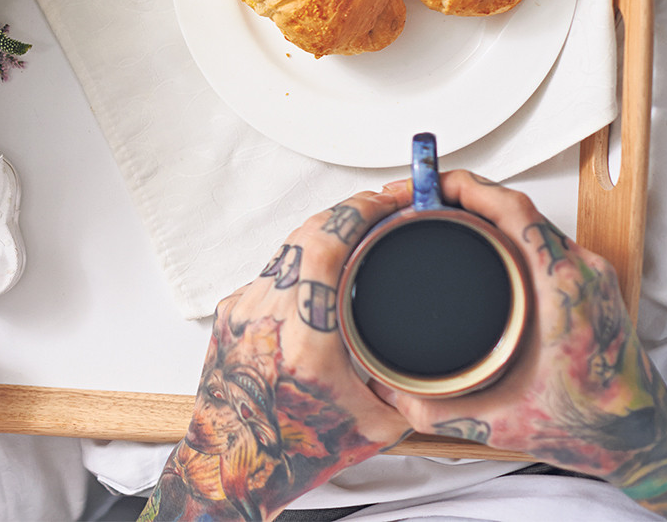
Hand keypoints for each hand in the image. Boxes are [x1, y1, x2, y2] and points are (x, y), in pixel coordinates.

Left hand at [142, 187, 411, 520]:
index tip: (390, 200)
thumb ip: (409, 386)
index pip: (326, 241)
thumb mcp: (374, 424)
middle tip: (383, 208)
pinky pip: (270, 273)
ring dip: (324, 234)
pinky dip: (300, 263)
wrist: (228, 466)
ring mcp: (243, 310)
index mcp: (304, 336)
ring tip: (358, 234)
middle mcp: (266, 314)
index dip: (361, 209)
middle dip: (350, 212)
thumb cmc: (290, 451)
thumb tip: (439, 358)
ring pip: (286, 248)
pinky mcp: (229, 314)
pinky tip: (321, 273)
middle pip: (306, 232)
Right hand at [378, 172, 666, 519]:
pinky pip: (546, 236)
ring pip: (534, 218)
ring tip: (447, 214)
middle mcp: (581, 272)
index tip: (427, 185)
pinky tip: (486, 242)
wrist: (639, 436)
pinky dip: (510, 229)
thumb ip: (431, 410)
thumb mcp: (495, 421)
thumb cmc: (590, 423)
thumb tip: (386, 391)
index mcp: (560, 290)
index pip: (512, 210)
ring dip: (488, 209)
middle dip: (465, 193)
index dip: (465, 187)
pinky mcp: (592, 280)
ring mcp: (590, 272)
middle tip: (423, 199)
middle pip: (518, 206)